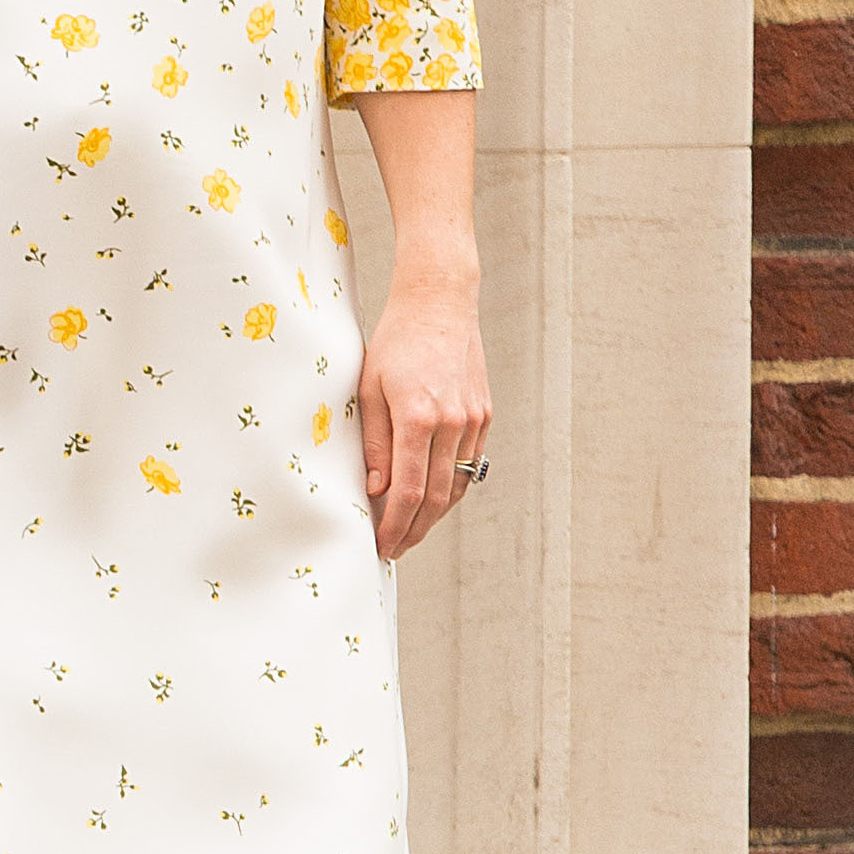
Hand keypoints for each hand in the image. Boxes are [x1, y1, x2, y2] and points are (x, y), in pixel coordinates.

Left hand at [358, 270, 488, 559]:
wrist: (440, 304)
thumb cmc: (395, 342)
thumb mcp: (369, 388)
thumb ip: (372, 441)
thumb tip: (375, 489)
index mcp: (419, 417)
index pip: (409, 490)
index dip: (395, 524)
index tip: (381, 544)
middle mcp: (453, 423)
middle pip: (437, 497)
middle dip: (415, 529)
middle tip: (394, 549)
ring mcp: (474, 420)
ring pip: (458, 484)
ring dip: (435, 515)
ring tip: (411, 532)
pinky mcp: (485, 415)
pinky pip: (470, 465)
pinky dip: (452, 488)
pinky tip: (433, 501)